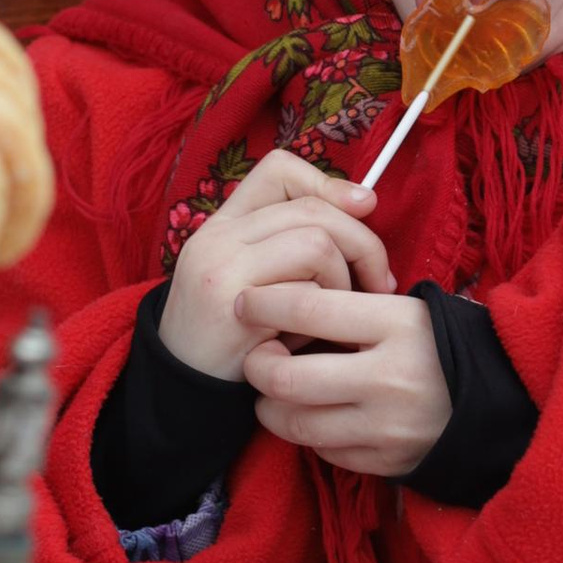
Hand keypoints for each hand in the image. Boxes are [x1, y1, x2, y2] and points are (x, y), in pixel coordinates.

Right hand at [157, 150, 391, 381]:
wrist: (184, 392)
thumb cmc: (236, 337)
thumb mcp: (259, 280)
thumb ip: (293, 243)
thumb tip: (364, 203)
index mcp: (222, 224)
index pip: (279, 170)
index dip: (327, 184)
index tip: (363, 208)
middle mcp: (217, 237)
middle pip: (312, 209)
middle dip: (362, 243)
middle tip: (378, 281)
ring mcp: (222, 268)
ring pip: (316, 245)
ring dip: (342, 282)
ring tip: (335, 314)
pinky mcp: (235, 307)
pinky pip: (307, 295)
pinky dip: (322, 318)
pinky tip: (310, 340)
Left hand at [241, 280, 451, 480]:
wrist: (497, 403)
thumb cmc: (440, 344)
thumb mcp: (407, 309)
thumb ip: (351, 307)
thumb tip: (282, 305)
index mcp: (398, 325)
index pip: (309, 310)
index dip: (265, 304)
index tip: (246, 303)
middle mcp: (390, 378)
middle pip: (288, 379)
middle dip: (258, 368)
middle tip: (257, 358)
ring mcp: (387, 427)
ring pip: (296, 424)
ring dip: (272, 407)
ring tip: (273, 392)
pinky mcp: (386, 463)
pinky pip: (323, 451)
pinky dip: (309, 433)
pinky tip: (313, 415)